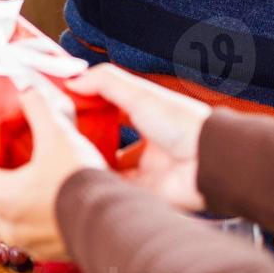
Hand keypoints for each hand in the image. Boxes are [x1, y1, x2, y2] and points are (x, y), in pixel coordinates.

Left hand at [0, 84, 105, 261]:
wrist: (114, 225)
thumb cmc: (79, 183)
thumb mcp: (57, 135)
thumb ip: (38, 108)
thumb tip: (26, 88)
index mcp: (1, 193)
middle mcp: (8, 222)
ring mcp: (26, 241)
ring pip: (4, 222)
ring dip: (8, 206)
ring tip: (20, 190)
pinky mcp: (47, 252)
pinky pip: (28, 235)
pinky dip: (30, 221)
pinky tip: (45, 209)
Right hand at [65, 64, 209, 209]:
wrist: (208, 162)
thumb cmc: (183, 123)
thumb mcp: (139, 94)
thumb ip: (105, 82)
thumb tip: (73, 80)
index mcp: (151, 115)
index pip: (115, 108)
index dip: (93, 106)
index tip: (68, 105)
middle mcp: (150, 142)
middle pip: (113, 140)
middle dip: (91, 140)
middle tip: (65, 137)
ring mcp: (149, 169)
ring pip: (114, 168)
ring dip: (96, 164)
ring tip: (70, 160)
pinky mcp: (148, 192)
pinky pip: (120, 189)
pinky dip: (104, 185)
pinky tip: (86, 179)